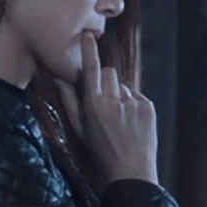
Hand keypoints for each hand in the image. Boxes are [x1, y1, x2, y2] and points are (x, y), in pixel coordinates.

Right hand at [55, 31, 157, 184]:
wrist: (130, 171)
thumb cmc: (100, 150)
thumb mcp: (79, 128)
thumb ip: (69, 100)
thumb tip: (59, 77)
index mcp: (93, 105)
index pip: (91, 68)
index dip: (89, 50)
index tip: (89, 35)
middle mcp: (113, 101)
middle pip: (110, 73)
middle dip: (106, 81)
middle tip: (105, 102)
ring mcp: (133, 103)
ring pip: (123, 86)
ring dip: (119, 96)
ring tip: (119, 120)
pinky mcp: (148, 107)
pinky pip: (137, 96)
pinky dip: (133, 105)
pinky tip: (130, 123)